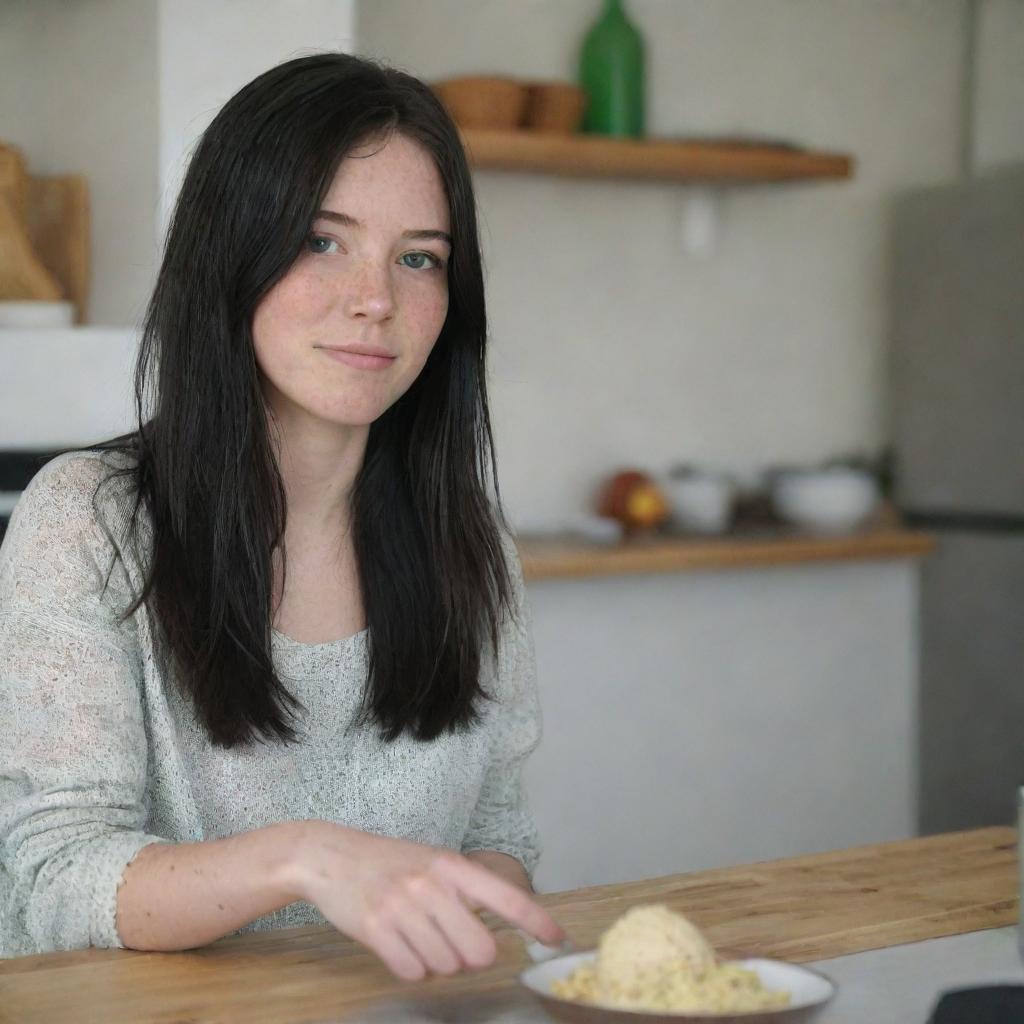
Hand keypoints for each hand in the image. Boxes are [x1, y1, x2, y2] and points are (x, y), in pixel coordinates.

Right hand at [286, 821, 565, 980]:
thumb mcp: (433, 863)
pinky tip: (398, 944)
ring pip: (445, 966)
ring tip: (417, 935)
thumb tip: (500, 929)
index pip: (506, 898)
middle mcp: (431, 884)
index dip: (536, 921)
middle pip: (480, 950)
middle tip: (453, 942)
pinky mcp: (376, 928)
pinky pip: (412, 972)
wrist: (331, 857)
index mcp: (452, 866)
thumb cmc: (389, 863)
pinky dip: (410, 967)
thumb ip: (464, 892)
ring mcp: (402, 906)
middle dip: (471, 957)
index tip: (558, 938)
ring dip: (436, 962)